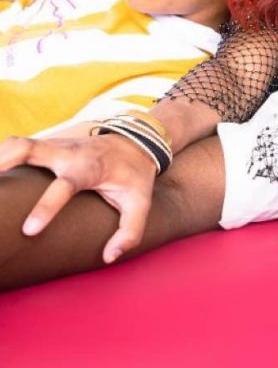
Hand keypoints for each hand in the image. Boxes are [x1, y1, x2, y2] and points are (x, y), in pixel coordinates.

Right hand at [0, 132, 157, 263]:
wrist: (137, 142)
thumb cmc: (134, 176)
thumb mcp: (141, 202)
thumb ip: (131, 231)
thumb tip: (110, 256)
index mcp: (90, 168)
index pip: (65, 185)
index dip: (47, 206)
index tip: (29, 230)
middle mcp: (68, 153)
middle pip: (30, 148)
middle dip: (4, 162)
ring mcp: (55, 145)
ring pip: (18, 143)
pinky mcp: (47, 145)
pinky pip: (17, 146)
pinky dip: (1, 158)